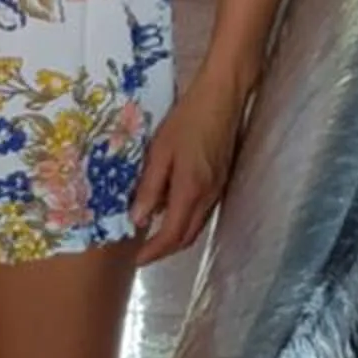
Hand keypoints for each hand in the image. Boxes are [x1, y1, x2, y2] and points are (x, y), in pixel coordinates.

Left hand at [131, 73, 245, 265]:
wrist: (222, 97)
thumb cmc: (188, 119)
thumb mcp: (160, 151)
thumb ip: (149, 187)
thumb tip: (137, 219)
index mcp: (190, 190)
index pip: (172, 235)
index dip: (153, 252)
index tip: (135, 259)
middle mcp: (207, 197)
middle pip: (186, 237)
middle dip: (163, 250)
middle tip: (141, 252)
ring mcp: (217, 190)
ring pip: (195, 226)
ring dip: (174, 236)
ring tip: (150, 234)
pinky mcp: (220, 181)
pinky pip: (200, 211)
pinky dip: (183, 220)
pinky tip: (167, 209)